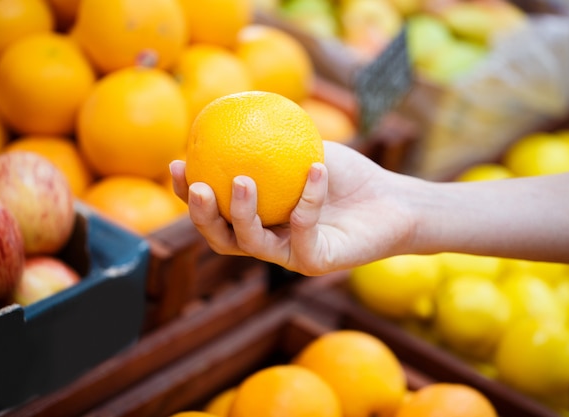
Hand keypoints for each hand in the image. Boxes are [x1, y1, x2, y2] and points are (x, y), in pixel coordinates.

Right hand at [170, 141, 418, 275]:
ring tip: (242, 181)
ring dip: (242, 213)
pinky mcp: (317, 261)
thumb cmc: (348, 176)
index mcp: (259, 217)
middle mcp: (269, 240)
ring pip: (252, 243)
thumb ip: (272, 140)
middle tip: (195, 187)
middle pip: (222, 238)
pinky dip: (308, 199)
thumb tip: (231, 112)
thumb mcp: (305, 149)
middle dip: (202, 216)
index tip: (176, 163)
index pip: (216, 211)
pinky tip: (316, 169)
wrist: (392, 201)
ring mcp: (290, 254)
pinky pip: (303, 230)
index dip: (188, 193)